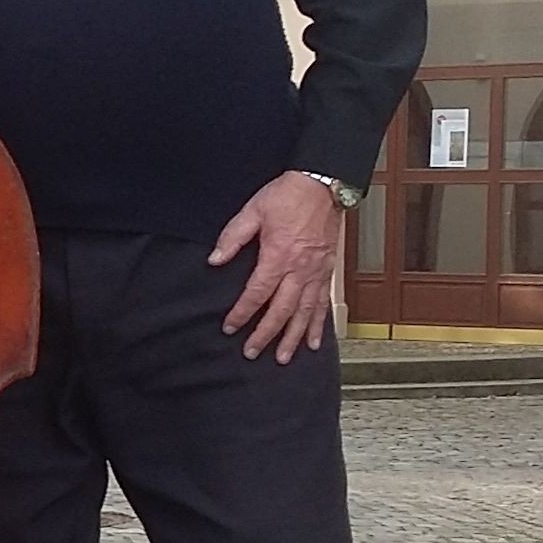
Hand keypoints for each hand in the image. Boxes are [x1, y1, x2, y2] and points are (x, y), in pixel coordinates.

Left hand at [209, 169, 340, 362]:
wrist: (322, 184)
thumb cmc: (288, 195)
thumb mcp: (253, 211)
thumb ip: (232, 238)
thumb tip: (215, 260)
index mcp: (278, 256)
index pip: (256, 293)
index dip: (242, 313)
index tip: (230, 327)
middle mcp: (299, 270)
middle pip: (281, 311)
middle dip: (265, 335)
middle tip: (252, 352)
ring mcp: (316, 273)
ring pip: (304, 313)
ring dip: (293, 338)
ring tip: (283, 358)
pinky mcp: (327, 271)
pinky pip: (323, 303)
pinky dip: (318, 325)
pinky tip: (313, 341)